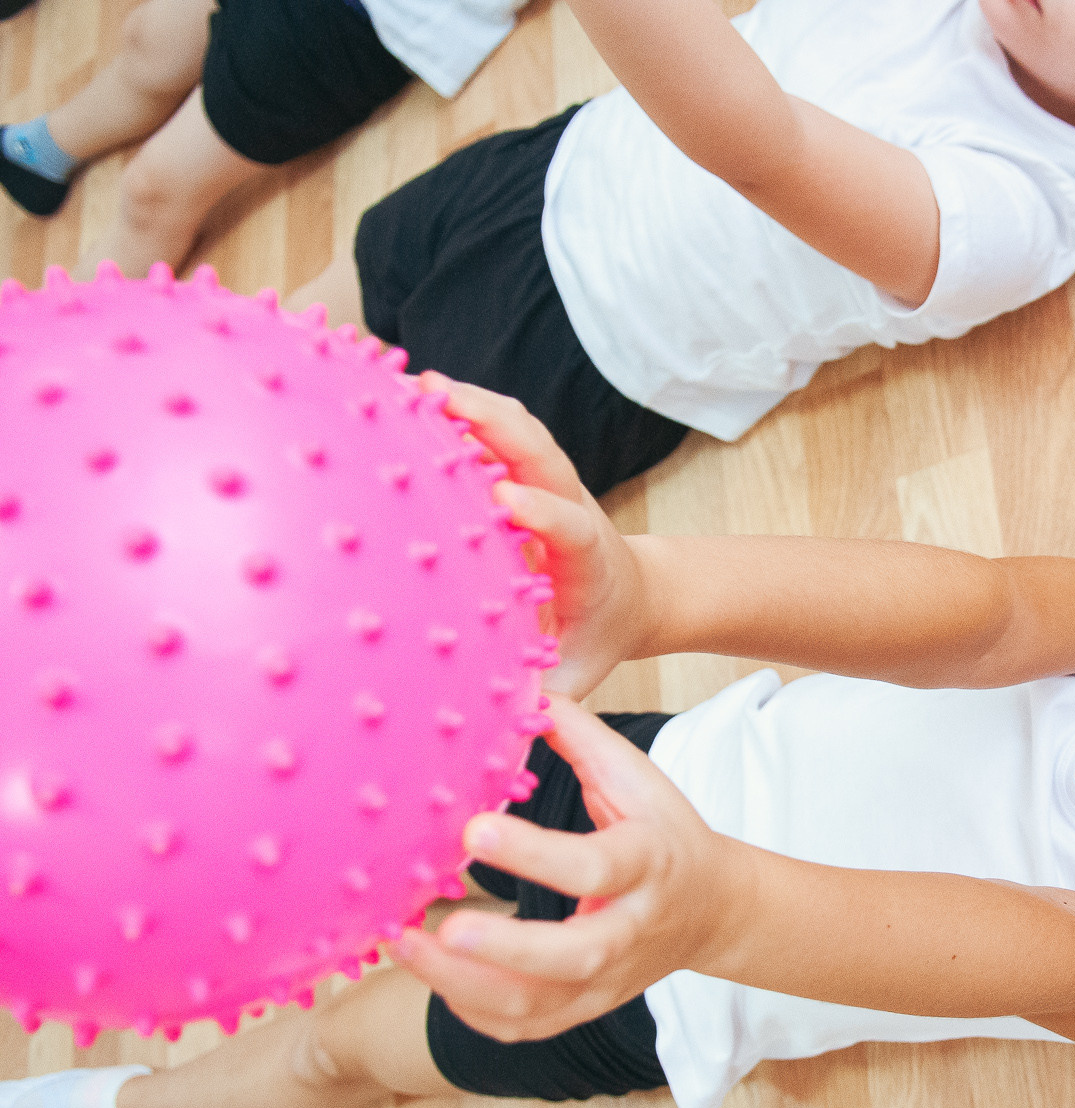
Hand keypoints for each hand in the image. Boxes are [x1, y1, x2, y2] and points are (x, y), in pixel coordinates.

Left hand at [391, 697, 733, 1041]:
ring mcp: (607, 979)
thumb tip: (526, 691)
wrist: (714, 910)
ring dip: (465, 985)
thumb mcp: (641, 780)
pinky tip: (431, 976)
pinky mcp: (585, 1007)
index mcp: (647, 864)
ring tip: (406, 946)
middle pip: (571, 956)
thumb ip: (584, 740)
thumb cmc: (667, 835)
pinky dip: (472, 1011)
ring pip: (537, 1004)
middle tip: (440, 927)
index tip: (473, 831)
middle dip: (504, 948)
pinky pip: (524, 1026)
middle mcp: (629, 930)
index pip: (594, 866)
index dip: (535, 854)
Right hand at [421, 371, 642, 699]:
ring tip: (411, 384)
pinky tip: (407, 397)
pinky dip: (462, 411)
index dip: (542, 512)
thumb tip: (511, 722)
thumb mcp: (578, 671)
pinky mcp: (528, 474)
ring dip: (472, 405)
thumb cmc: (597, 637)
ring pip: (518, 432)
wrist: (632, 595)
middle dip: (494, 424)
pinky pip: (497, 433)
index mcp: (587, 560)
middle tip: (436, 399)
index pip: (568, 527)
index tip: (509, 501)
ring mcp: (550, 484)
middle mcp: (570, 509)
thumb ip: (549, 695)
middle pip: (541, 454)